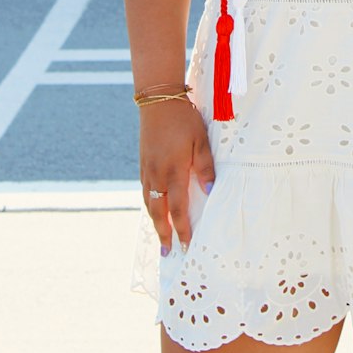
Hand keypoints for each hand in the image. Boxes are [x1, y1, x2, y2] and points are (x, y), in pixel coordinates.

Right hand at [139, 99, 214, 252]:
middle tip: (168, 252)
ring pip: (149, 203)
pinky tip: (154, 208)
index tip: (185, 246)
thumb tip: (210, 191)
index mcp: (172, 171)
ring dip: (155, 222)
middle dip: (163, 233)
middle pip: (158, 212)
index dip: (181, 229)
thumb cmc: (183, 119)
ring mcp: (147, 169)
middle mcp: (156, 174)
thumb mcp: (200, 140)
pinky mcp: (143, 163)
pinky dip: (149, 205)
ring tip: (161, 236)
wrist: (157, 100)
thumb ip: (204, 166)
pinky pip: (145, 191)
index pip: (177, 208)